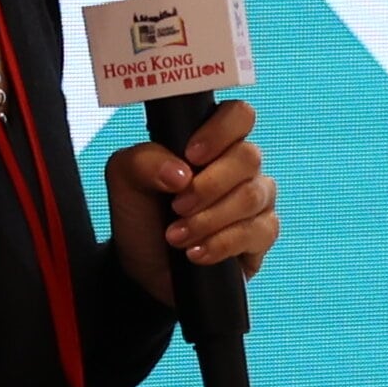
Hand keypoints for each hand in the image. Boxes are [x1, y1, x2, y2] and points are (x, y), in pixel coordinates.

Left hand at [107, 97, 274, 305]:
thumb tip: (181, 172)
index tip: (191, 156)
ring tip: (177, 236)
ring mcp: (256, 199)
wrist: (144, 271)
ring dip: (209, 219)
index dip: (220, 131)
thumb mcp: (124, 181)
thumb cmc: (142, 216)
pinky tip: (196, 253)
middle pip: (249, 158)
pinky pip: (259, 231)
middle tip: (176, 206)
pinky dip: (221, 244)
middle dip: (207, 186)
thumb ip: (144, 161)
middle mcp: (240, 167)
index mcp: (213, 141)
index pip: (239, 115)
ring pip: (252, 196)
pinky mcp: (262, 234)